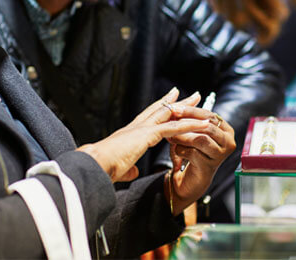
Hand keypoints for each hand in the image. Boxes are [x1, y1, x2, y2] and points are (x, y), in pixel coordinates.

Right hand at [77, 88, 208, 181]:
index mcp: (131, 133)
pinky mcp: (147, 135)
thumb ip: (128, 167)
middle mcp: (138, 126)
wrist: (93, 165)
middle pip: (163, 109)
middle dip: (179, 102)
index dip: (163, 107)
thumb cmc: (102, 167)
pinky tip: (202, 124)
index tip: (173, 100)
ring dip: (188, 109)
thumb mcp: (120, 167)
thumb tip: (133, 171)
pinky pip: (174, 128)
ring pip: (171, 115)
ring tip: (202, 101)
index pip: (151, 116)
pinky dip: (189, 125)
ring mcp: (143, 128)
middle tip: (192, 94)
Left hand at [166, 106, 235, 214]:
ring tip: (170, 136)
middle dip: (186, 122)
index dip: (191, 111)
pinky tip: (176, 152)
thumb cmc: (190, 152)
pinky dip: (180, 150)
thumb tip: (179, 99)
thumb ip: (189, 117)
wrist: (187, 180)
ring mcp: (220, 155)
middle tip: (171, 119)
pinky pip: (192, 152)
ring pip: (200, 139)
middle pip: (207, 125)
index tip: (175, 108)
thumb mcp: (191, 132)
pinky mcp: (209, 167)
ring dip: (182, 137)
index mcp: (226, 130)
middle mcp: (228, 142)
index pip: (210, 115)